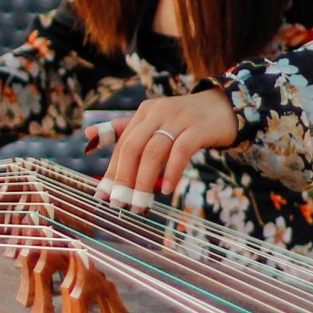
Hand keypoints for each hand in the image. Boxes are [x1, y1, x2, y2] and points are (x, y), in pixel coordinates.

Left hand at [83, 89, 237, 213]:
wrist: (225, 107)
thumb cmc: (185, 121)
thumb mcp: (154, 122)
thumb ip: (122, 129)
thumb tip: (87, 135)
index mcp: (144, 113)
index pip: (122, 144)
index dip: (111, 171)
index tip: (103, 196)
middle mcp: (158, 112)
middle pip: (133, 148)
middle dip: (124, 179)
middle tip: (121, 205)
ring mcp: (179, 119)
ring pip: (154, 151)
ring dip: (144, 181)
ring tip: (141, 204)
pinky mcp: (199, 128)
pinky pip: (182, 150)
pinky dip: (172, 171)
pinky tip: (166, 189)